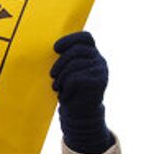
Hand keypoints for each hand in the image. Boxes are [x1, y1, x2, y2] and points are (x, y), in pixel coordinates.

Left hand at [51, 31, 111, 153]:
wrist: (81, 115)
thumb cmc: (70, 91)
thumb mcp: (67, 73)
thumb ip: (66, 60)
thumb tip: (53, 48)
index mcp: (92, 55)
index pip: (86, 38)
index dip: (70, 39)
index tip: (55, 48)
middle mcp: (100, 60)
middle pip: (77, 51)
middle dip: (60, 63)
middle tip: (52, 75)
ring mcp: (101, 70)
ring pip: (75, 65)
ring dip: (61, 78)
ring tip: (57, 87)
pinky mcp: (99, 82)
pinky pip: (76, 78)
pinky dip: (66, 88)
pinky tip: (65, 96)